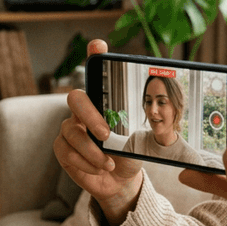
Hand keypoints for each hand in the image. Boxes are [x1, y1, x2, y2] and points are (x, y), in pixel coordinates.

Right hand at [52, 39, 141, 223]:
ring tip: (109, 163)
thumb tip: (163, 116)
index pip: (96, 73)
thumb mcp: (141, 139)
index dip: (94, 57)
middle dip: (90, 116)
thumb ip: (144, 126)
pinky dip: (86, 163)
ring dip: (92, 151)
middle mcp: (82, 112)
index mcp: (102, 103)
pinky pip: (67, 152)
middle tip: (107, 134)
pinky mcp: (62, 148)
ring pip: (71, 132)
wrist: (120, 180)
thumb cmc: (129, 154)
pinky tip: (100, 168)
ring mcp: (70, 129)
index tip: (99, 45)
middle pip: (75, 99)